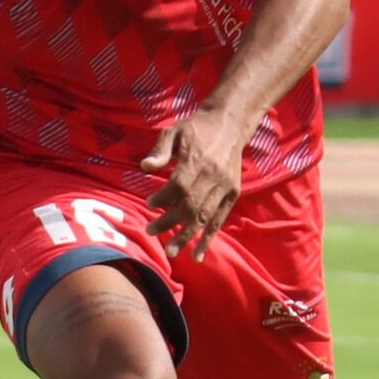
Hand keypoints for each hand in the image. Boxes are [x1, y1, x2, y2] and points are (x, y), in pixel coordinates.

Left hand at [142, 105, 248, 262]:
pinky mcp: (233, 193)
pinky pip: (220, 219)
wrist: (230, 124)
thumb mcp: (174, 131)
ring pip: (205, 216)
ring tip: (172, 251)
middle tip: (151, 232)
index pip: (179, 185)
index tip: (148, 204)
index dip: (164, 198)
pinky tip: (198, 254)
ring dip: (188, 235)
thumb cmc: (196, 129)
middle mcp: (214, 175)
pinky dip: (209, 238)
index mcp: (198, 159)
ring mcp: (225, 186)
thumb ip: (160, 150)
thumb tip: (145, 167)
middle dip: (171, 222)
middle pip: (191, 205)